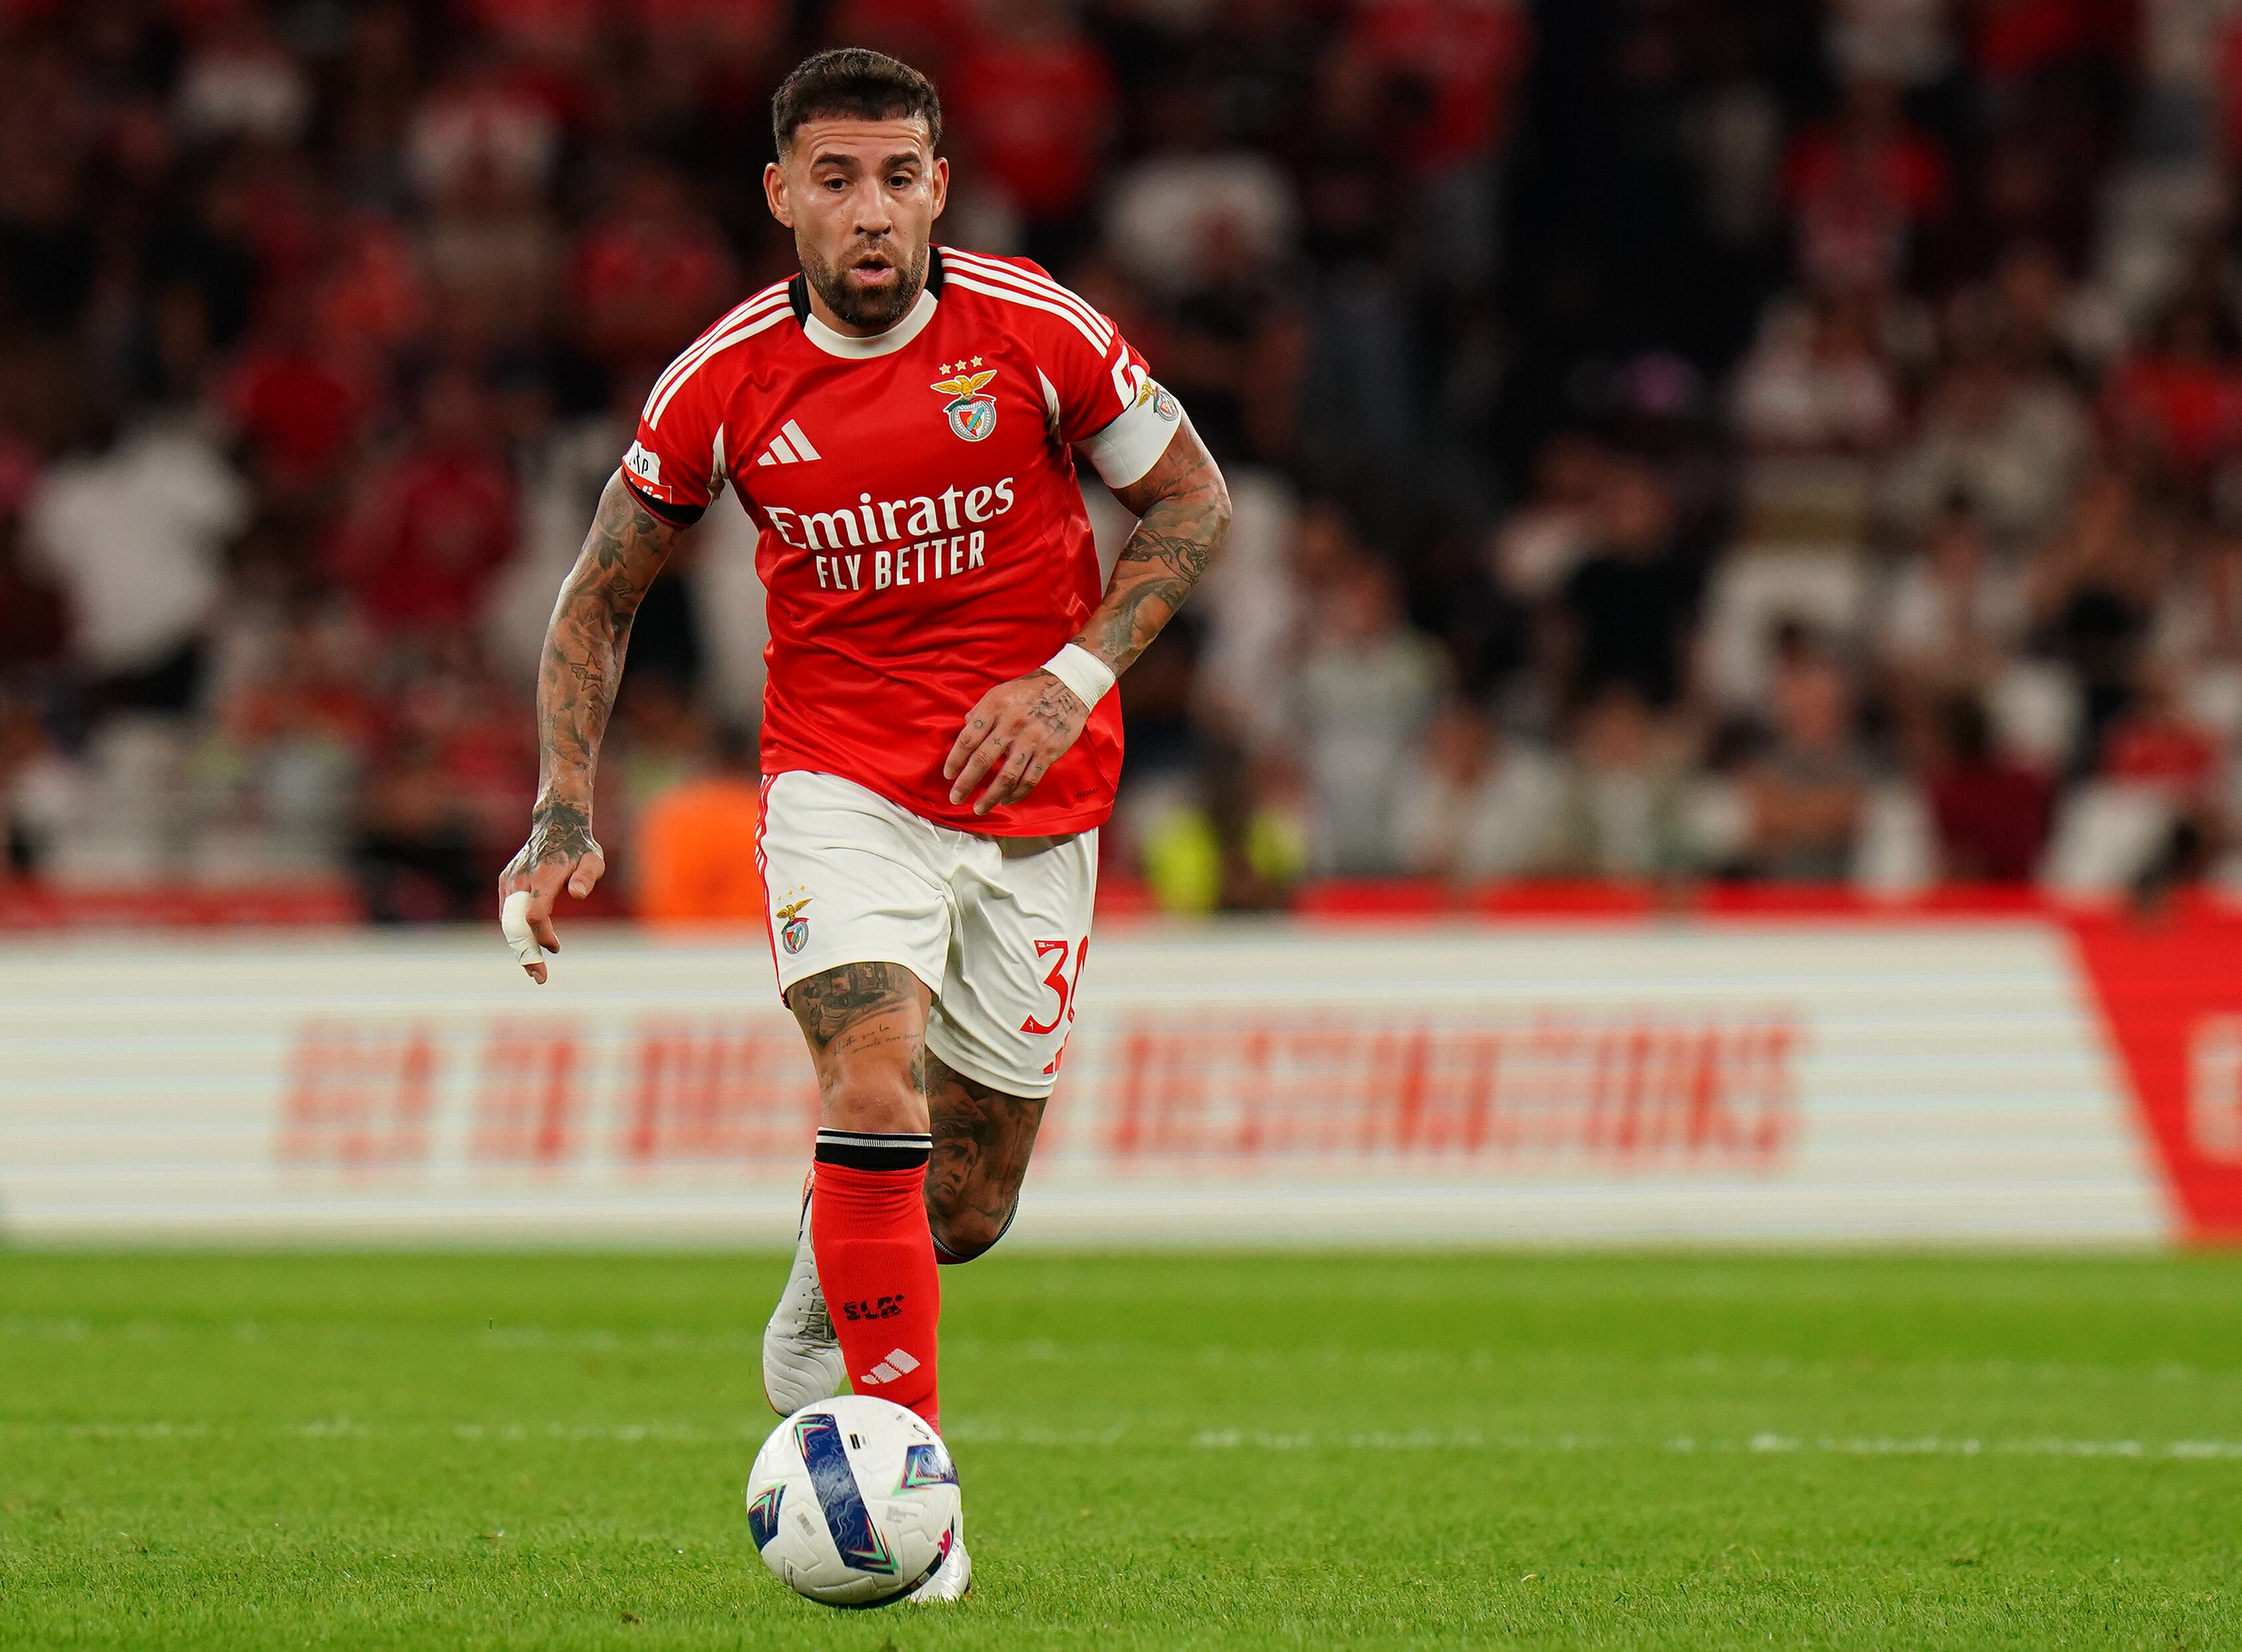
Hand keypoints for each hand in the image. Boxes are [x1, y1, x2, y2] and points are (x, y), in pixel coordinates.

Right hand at [497, 799, 605, 983]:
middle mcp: (521, 880)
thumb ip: (587, 876)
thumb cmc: (579, 847)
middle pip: (515, 925)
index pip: (534, 915)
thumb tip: (579, 894)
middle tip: (539, 977)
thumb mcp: (593, 858)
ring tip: (533, 970)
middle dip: (526, 953)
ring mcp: (510, 881)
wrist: (555, 825)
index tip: (556, 948)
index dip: (542, 936)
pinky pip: (506, 914)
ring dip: (519, 947)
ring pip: (507, 922)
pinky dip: (514, 934)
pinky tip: (528, 949)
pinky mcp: (506, 883)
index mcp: (542, 876)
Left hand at [943, 669, 1088, 816]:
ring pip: (1006, 776)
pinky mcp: (1048, 752)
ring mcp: (1030, 739)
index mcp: (994, 708)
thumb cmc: (1029, 691)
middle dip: (966, 783)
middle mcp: (1010, 724)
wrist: (1068, 688)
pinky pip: (1029, 779)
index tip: (948, 775)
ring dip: (990, 796)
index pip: (968, 739)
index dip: (955, 760)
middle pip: (983, 760)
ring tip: (979, 808)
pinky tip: (1006, 800)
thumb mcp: (999, 692)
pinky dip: (1016, 794)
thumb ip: (981, 711)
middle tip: (956, 797)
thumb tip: (965, 728)